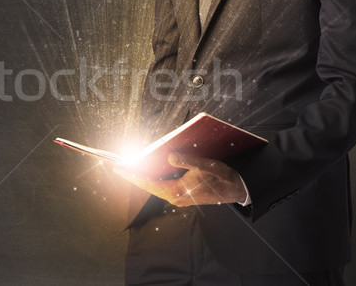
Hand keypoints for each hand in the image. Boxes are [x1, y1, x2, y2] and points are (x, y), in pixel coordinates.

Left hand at [114, 153, 246, 206]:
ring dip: (144, 177)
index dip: (132, 175)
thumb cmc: (222, 178)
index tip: (119, 168)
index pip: (148, 183)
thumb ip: (187, 161)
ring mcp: (178, 197)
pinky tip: (150, 170)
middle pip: (149, 185)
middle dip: (134, 175)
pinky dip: (154, 178)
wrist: (236, 190)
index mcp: (177, 192)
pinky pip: (162, 186)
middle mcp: (175, 197)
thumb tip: (169, 157)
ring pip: (155, 186)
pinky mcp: (182, 195)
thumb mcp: (206, 165)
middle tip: (120, 166)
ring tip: (131, 167)